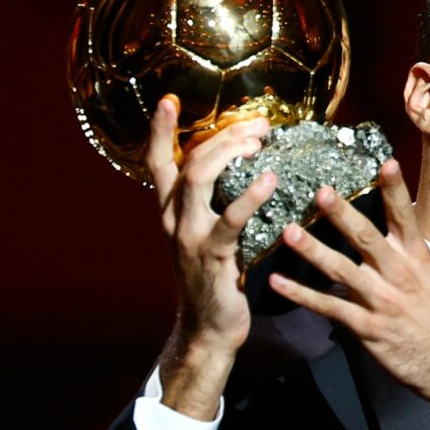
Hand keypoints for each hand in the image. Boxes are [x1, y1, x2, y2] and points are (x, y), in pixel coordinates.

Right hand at [146, 95, 276, 418]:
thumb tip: (249, 171)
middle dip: (223, 135)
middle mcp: (173, 219)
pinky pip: (230, 220)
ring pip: (200, 180)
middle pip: (189, 161)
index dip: (161, 131)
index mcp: (171, 212)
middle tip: (257, 124)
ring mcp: (189, 237)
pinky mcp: (211, 256)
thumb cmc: (216, 280)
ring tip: (259, 141)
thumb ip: (217, 207)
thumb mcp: (209, 237)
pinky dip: (250, 197)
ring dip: (231, 153)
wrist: (208, 329)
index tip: (168, 99)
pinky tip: (269, 181)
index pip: (159, 163)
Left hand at [268, 160, 429, 403]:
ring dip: (313, 251)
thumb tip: (377, 226)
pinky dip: (301, 295)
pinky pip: (329, 307)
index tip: (386, 162)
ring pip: (343, 271)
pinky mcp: (367, 327)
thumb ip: (400, 252)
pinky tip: (278, 282)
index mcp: (415, 256)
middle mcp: (398, 274)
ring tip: (288, 232)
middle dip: (343, 214)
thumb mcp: (427, 275)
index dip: (395, 189)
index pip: (405, 216)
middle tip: (321, 192)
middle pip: (367, 238)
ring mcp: (381, 300)